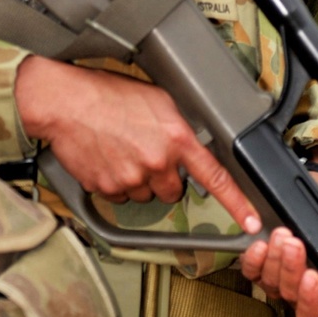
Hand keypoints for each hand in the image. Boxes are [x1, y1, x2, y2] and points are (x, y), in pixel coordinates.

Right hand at [15, 56, 261, 232]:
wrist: (65, 103)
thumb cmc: (107, 94)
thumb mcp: (157, 99)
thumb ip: (179, 126)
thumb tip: (190, 143)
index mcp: (175, 137)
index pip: (216, 177)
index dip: (238, 203)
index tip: (252, 222)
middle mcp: (157, 162)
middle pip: (173, 190)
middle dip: (163, 177)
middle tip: (146, 152)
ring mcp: (131, 179)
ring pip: (145, 195)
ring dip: (138, 179)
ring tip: (121, 150)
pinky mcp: (108, 188)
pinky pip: (120, 196)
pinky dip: (115, 183)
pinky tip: (106, 158)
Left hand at [239, 152, 317, 316]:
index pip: (317, 311)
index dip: (312, 300)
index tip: (314, 277)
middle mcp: (302, 289)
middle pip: (291, 298)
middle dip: (292, 271)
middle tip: (296, 243)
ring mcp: (279, 277)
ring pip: (272, 283)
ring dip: (276, 259)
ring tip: (284, 234)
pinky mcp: (261, 261)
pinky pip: (251, 270)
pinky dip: (254, 259)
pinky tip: (261, 244)